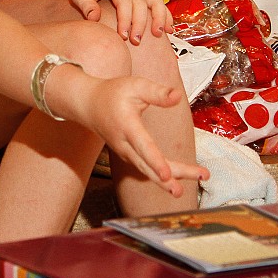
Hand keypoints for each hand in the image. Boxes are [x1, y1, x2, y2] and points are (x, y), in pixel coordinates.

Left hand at [64, 0, 171, 44]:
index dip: (125, 19)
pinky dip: (165, 14)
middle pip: (140, 2)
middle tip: (136, 41)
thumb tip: (95, 18)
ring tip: (158, 34)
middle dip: (140, 23)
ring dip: (159, 17)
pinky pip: (158, 1)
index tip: (123, 36)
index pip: (124, 0)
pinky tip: (168, 28)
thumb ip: (85, 4)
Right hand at [77, 75, 209, 197]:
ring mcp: (126, 153)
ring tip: (183, 191)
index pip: (143, 147)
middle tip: (188, 187)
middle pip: (148, 166)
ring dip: (168, 182)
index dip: (155, 161)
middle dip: (168, 179)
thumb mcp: (135, 86)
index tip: (166, 175)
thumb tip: (177, 97)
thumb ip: (157, 92)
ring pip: (148, 171)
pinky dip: (161, 177)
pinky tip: (177, 180)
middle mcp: (125, 145)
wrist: (88, 106)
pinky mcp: (129, 156)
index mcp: (128, 126)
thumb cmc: (112, 94)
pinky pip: (146, 170)